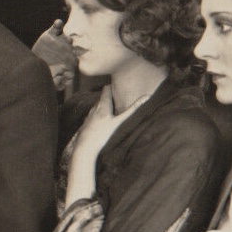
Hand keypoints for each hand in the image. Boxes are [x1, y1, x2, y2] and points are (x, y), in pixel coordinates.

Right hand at [32, 19, 77, 98]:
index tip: (67, 67)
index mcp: (69, 60)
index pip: (74, 60)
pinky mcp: (51, 34)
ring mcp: (59, 41)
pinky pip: (57, 26)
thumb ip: (59, 84)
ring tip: (65, 41)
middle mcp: (66, 49)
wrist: (34, 65)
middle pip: (71, 48)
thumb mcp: (52, 83)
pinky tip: (58, 23)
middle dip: (69, 51)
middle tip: (66, 55)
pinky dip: (58, 23)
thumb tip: (68, 78)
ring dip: (66, 39)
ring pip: (67, 38)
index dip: (72, 63)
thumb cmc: (45, 74)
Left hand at [64, 85, 121, 203]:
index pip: (106, 91)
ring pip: (94, 108)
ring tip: (106, 106)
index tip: (113, 83)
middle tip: (112, 93)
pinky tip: (98, 121)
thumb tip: (146, 97)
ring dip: (100, 106)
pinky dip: (95, 116)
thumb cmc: (103, 134)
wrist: (85, 148)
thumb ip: (132, 110)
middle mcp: (94, 110)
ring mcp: (88, 118)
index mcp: (102, 107)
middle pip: (100, 99)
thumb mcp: (120, 122)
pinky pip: (91, 118)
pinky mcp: (85, 127)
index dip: (110, 87)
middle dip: (106, 96)